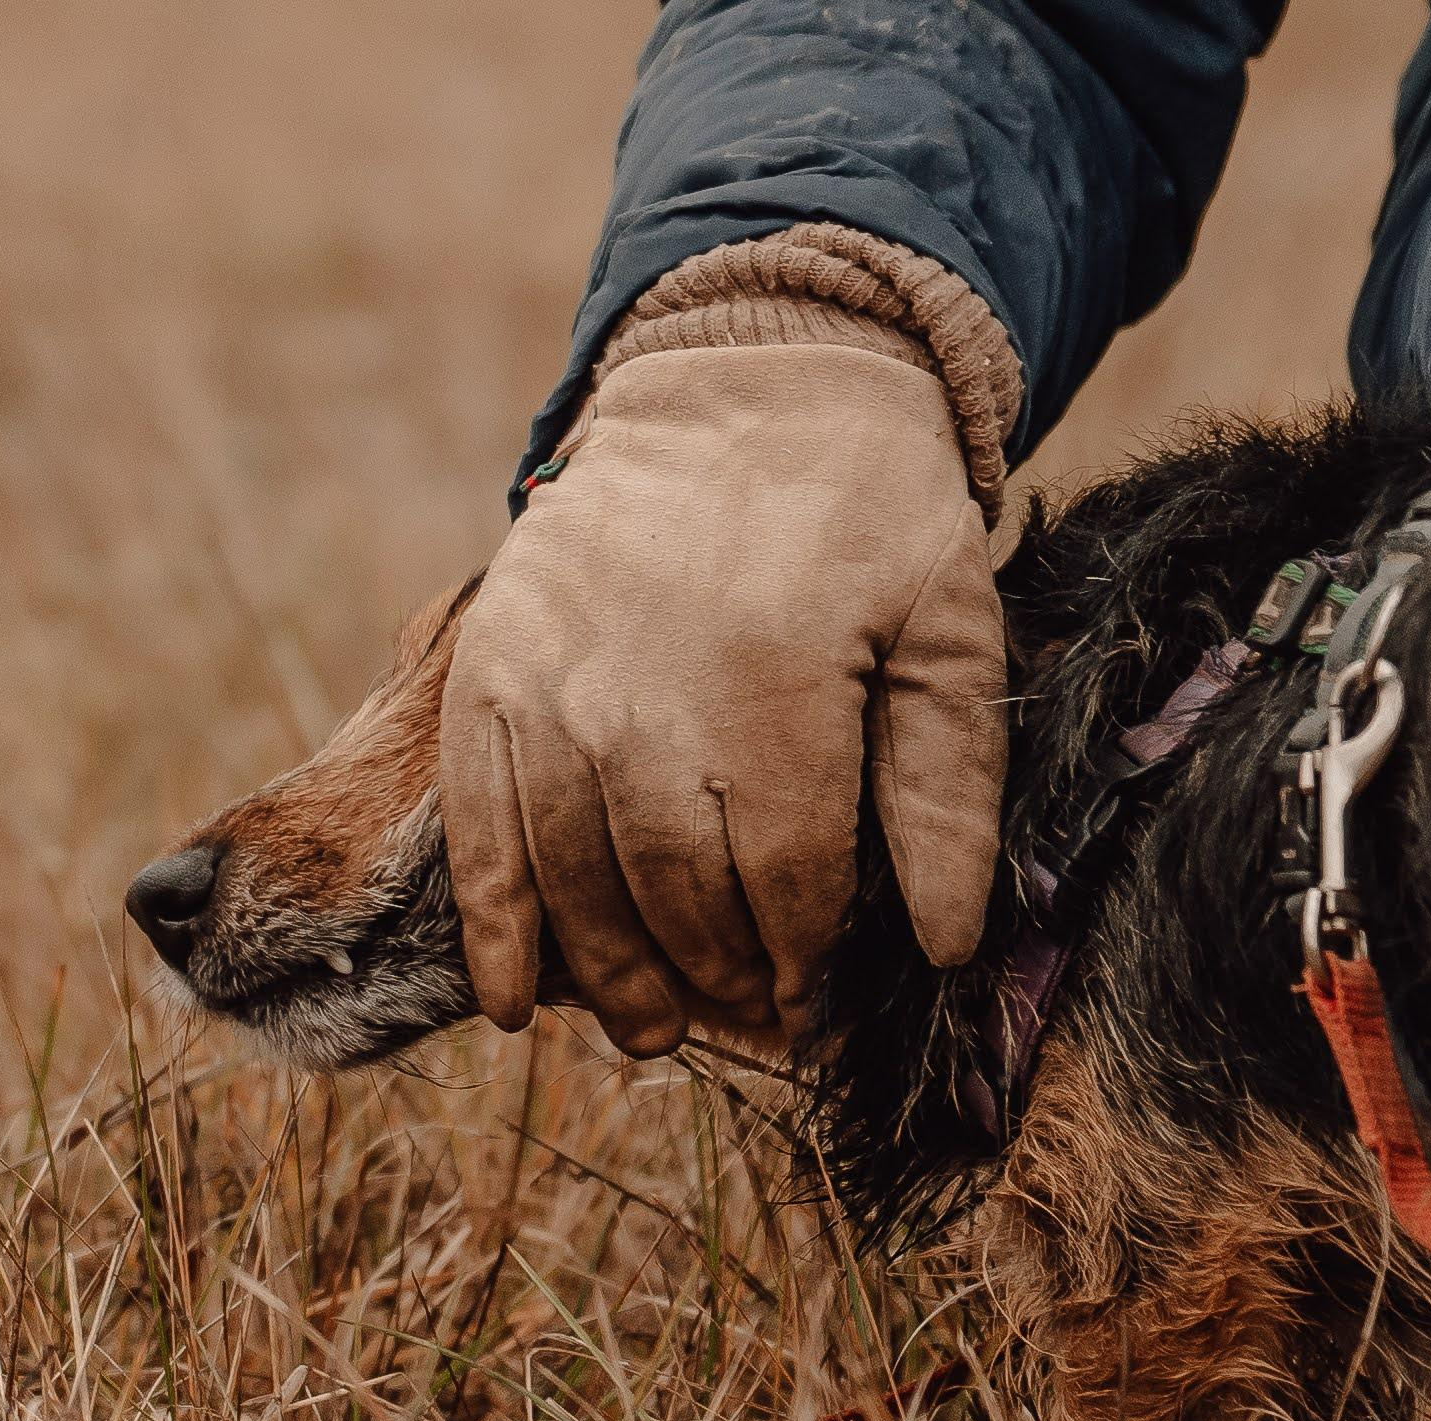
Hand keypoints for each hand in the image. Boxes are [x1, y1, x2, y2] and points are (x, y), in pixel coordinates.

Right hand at [438, 343, 1006, 1056]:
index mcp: (775, 692)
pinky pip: (481, 834)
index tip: (816, 1001)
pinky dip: (495, 932)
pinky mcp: (491, 675)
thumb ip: (949, 787)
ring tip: (654, 1030)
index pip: (787, 887)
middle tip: (746, 1015)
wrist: (743, 380)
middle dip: (720, 979)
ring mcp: (554, 691)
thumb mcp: (949, 625)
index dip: (804, 963)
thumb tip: (944, 945)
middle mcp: (647, 702)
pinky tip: (520, 1006)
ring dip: (618, 980)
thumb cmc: (868, 512)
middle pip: (680, 900)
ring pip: (579, 885)